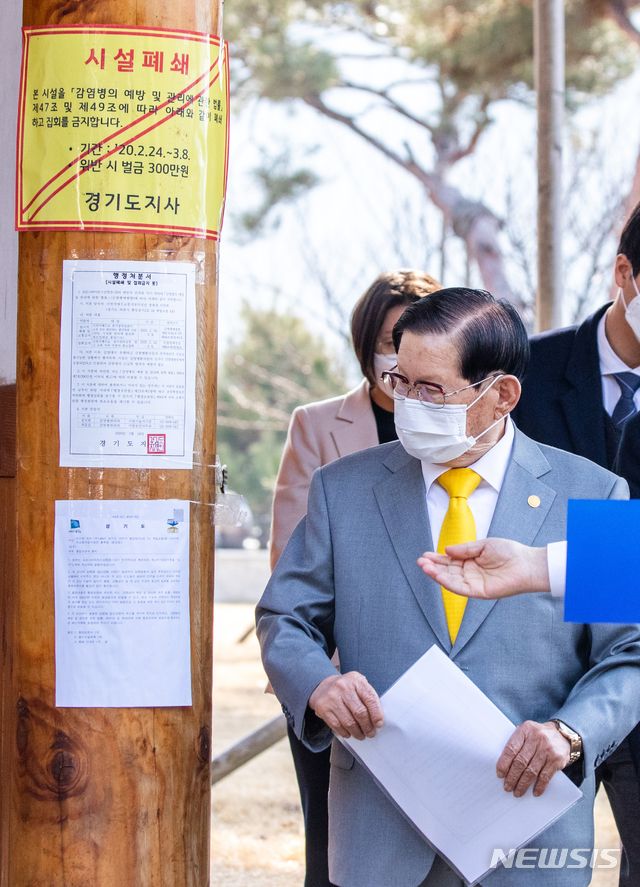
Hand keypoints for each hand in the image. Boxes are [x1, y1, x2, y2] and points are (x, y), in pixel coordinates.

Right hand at [308, 672, 383, 739]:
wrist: (323, 687)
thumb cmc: (346, 689)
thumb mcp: (358, 685)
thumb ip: (368, 698)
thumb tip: (377, 719)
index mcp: (355, 679)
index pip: (370, 698)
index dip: (376, 714)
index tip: (379, 724)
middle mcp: (342, 687)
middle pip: (360, 712)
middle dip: (367, 726)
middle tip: (371, 733)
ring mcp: (331, 698)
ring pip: (349, 722)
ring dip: (357, 732)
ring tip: (361, 735)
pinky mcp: (323, 708)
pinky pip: (337, 726)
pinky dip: (345, 732)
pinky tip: (349, 733)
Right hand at [417, 539, 549, 599]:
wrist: (526, 563)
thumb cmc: (509, 552)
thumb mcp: (483, 545)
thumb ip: (465, 549)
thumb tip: (446, 550)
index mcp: (471, 562)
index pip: (450, 561)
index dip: (437, 559)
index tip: (425, 555)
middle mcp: (470, 574)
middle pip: (447, 571)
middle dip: (433, 567)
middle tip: (420, 561)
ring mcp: (474, 583)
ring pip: (451, 580)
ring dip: (437, 574)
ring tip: (424, 567)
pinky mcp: (479, 592)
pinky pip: (460, 589)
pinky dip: (448, 583)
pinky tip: (438, 576)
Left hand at [496, 721, 571, 796]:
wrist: (563, 735)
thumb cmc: (539, 735)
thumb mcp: (527, 732)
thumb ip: (516, 743)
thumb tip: (503, 764)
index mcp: (525, 730)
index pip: (511, 748)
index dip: (504, 763)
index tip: (500, 774)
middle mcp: (536, 738)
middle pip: (521, 762)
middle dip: (512, 777)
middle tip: (507, 787)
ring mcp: (547, 749)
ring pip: (532, 771)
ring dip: (523, 784)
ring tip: (517, 792)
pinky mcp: (556, 760)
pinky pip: (545, 776)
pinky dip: (539, 786)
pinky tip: (534, 792)